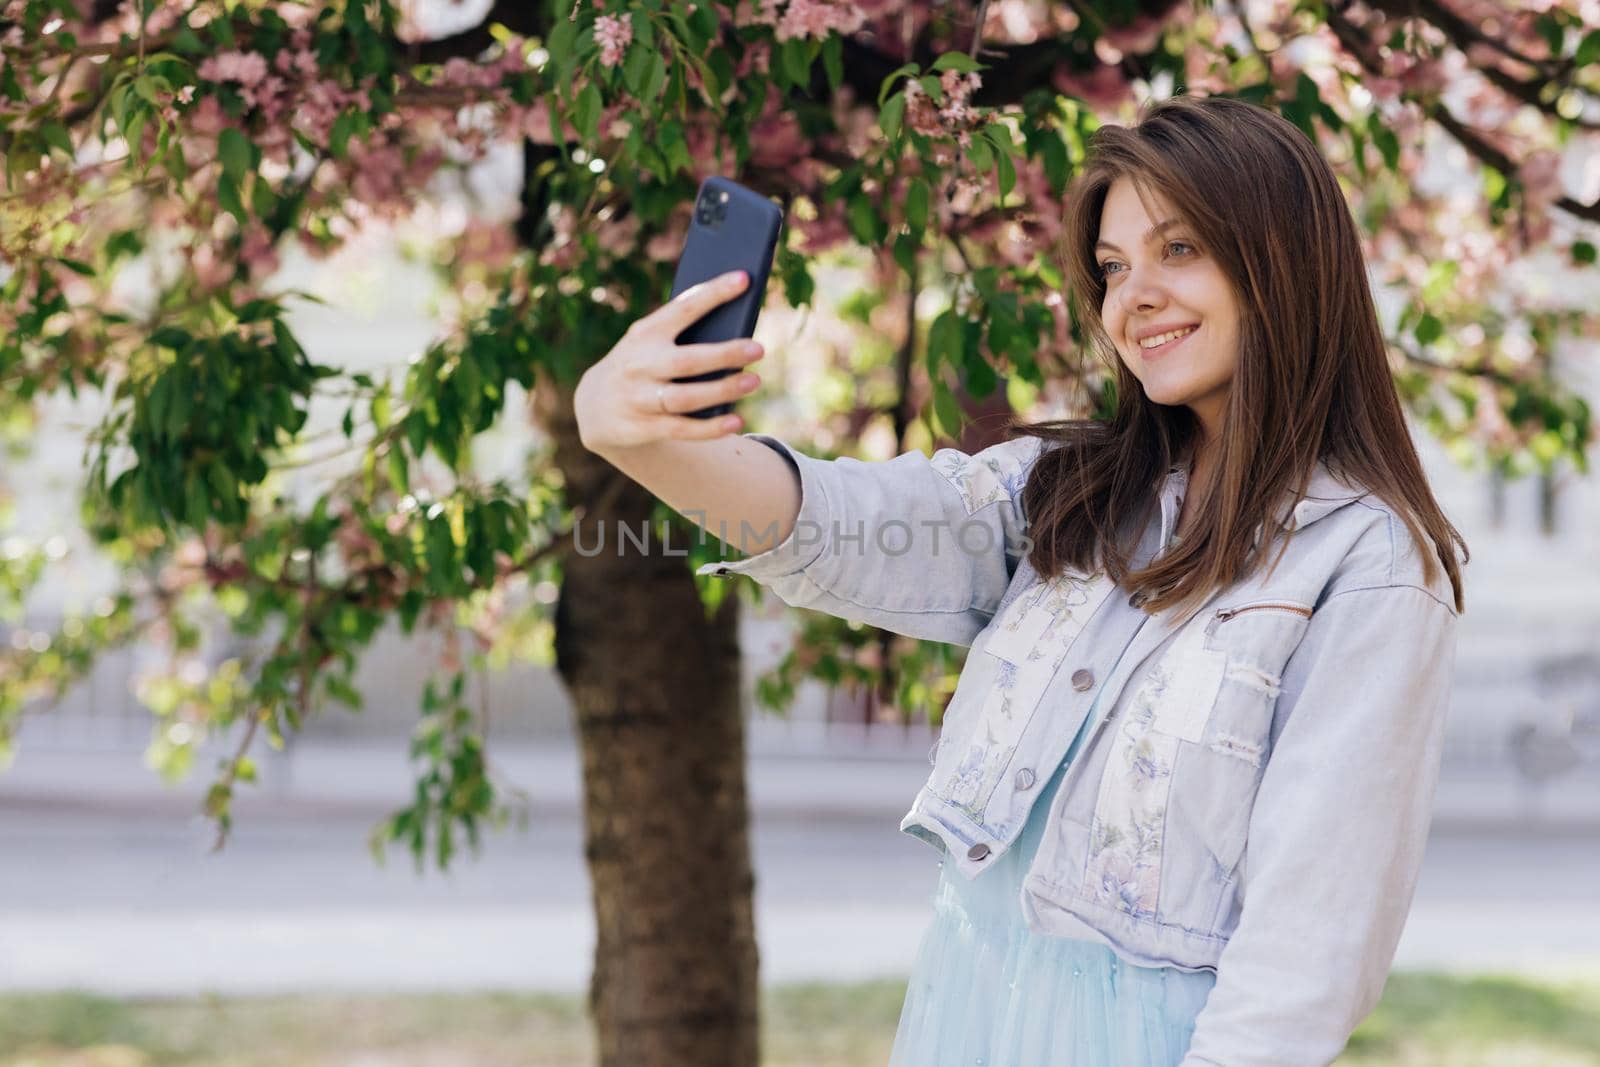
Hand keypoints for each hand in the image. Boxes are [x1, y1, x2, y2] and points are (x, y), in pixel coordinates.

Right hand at [575, 269, 765, 453]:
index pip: (682, 309)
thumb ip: (682, 334)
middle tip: (758, 349)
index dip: (713, 294)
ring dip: (722, 390)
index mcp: (645, 333)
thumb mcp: (650, 342)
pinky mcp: (642, 427)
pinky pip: (681, 429)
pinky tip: (736, 421)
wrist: (595, 406)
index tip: (743, 279)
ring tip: (753, 381)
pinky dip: (710, 428)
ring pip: (686, 397)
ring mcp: (639, 398)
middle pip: (687, 360)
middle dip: (724, 354)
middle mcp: (640, 364)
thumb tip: (736, 327)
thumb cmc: (641, 363)